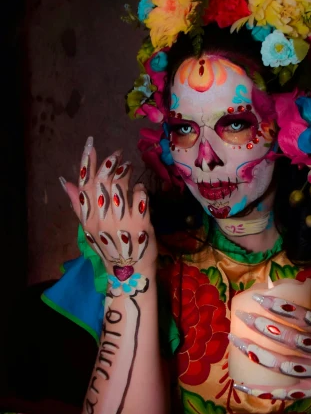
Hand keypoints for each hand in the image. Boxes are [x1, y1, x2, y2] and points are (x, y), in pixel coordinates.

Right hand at [60, 136, 156, 295]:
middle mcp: (102, 218)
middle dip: (109, 163)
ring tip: (129, 166)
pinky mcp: (141, 224)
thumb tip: (66, 182)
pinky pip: (140, 197)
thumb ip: (79, 204)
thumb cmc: (109, 246)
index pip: (84, 184)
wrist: (129, 270)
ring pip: (121, 187)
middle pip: (102, 182)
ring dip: (125, 172)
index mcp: (87, 217)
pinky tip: (139, 188)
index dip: (87, 162)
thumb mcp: (89, 227)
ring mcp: (121, 220)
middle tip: (117, 154)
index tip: (90, 144)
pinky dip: (140, 189)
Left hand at [228, 294, 310, 401]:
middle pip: (291, 340)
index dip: (282, 308)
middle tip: (243, 316)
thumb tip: (281, 300)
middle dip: (264, 327)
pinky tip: (241, 383)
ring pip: (284, 364)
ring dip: (258, 353)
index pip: (305, 317)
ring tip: (237, 341)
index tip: (259, 298)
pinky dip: (262, 390)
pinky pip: (284, 393)